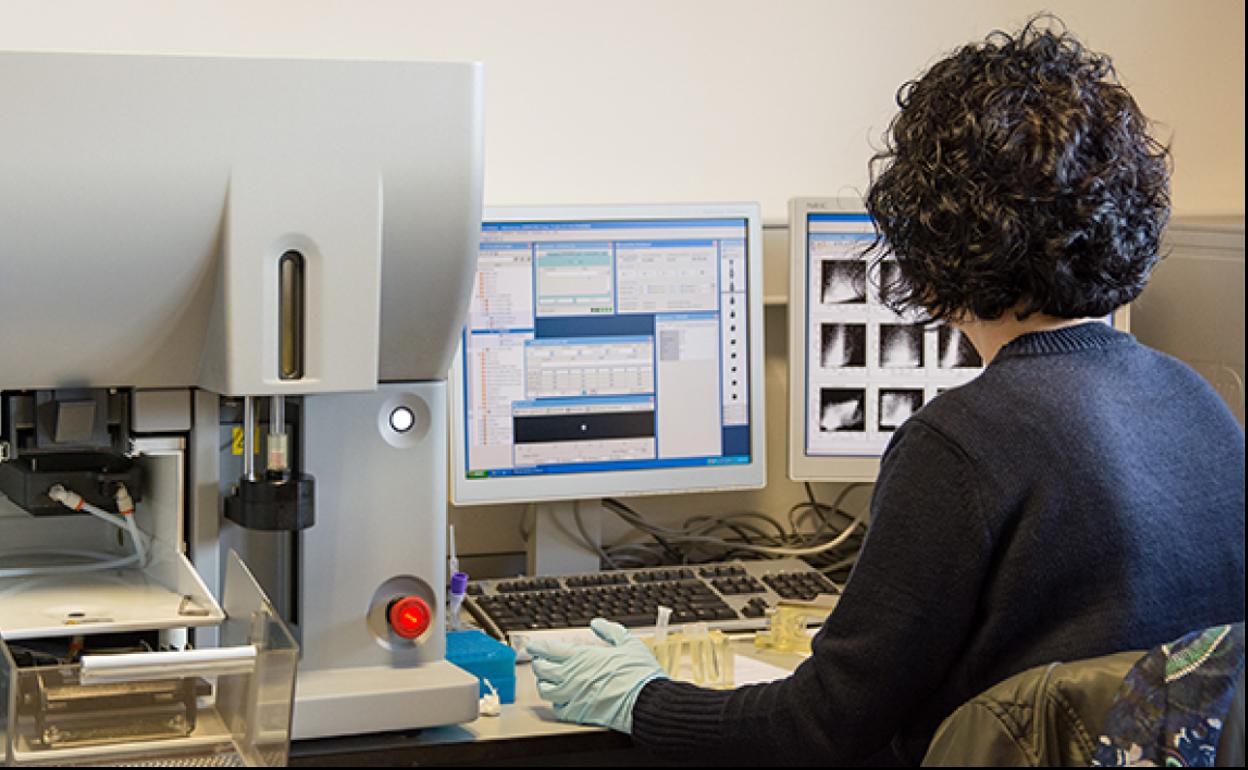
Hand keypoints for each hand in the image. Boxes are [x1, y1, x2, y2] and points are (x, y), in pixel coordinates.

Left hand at [527, 618, 666, 732]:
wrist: (647, 702)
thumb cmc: (639, 674)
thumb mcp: (628, 643)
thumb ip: (609, 631)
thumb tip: (597, 623)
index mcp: (581, 657)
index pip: (547, 650)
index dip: (537, 646)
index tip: (535, 646)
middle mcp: (572, 677)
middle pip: (540, 669)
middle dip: (539, 663)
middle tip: (542, 661)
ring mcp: (573, 697)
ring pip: (544, 690)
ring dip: (544, 683)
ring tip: (550, 679)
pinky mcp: (578, 714)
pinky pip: (557, 709)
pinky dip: (556, 703)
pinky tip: (563, 698)